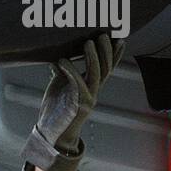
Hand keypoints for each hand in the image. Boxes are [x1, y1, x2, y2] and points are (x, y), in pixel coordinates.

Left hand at [24, 32, 124, 170]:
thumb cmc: (55, 111)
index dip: (114, 54)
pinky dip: (70, 71)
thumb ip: (61, 72)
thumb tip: (57, 56)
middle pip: (105, 68)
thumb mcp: (58, 86)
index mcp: (90, 87)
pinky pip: (77, 84)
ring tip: (88, 42)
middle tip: (104, 34)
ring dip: (93, 57)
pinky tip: (62, 60)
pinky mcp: (78, 105)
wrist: (52, 136)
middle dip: (106, 51)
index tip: (118, 38)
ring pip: (96, 75)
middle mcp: (93, 92)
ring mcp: (88, 99)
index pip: (106, 67)